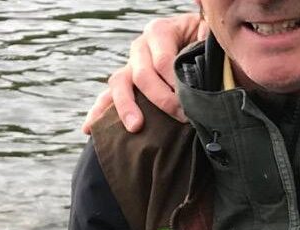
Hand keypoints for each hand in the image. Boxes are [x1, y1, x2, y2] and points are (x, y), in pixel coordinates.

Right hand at [82, 13, 205, 134]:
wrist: (198, 44)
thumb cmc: (206, 44)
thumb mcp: (209, 37)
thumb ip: (208, 45)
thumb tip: (210, 57)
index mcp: (161, 31)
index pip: (162, 60)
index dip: (175, 83)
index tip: (191, 103)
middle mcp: (141, 47)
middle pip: (141, 74)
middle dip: (161, 99)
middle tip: (181, 117)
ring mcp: (130, 65)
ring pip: (119, 84)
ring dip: (126, 107)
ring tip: (135, 127)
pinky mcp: (125, 83)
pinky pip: (107, 96)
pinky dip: (99, 112)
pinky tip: (90, 129)